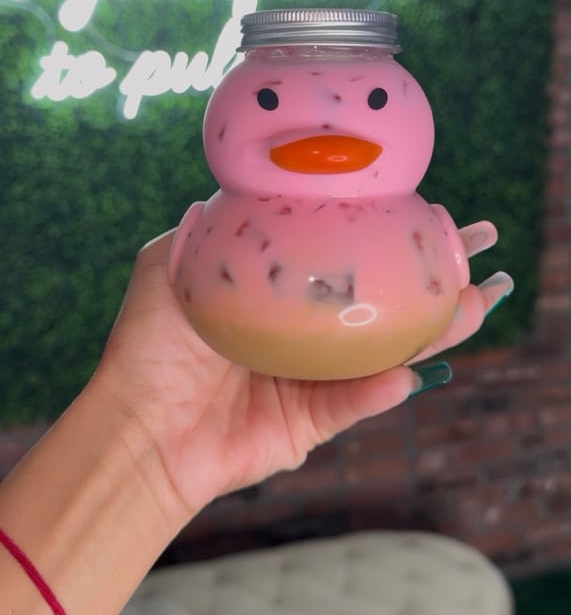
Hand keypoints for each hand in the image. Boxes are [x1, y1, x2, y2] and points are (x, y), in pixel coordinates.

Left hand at [94, 223, 511, 526]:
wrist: (135, 426)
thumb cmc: (148, 345)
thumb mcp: (169, 265)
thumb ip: (205, 229)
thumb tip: (236, 188)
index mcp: (278, 296)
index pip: (341, 261)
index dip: (385, 239)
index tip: (428, 216)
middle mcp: (303, 334)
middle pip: (378, 306)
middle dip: (430, 286)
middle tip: (474, 264)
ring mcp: (312, 379)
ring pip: (383, 354)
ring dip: (431, 335)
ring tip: (473, 307)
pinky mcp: (311, 423)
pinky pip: (354, 404)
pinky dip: (378, 390)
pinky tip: (406, 374)